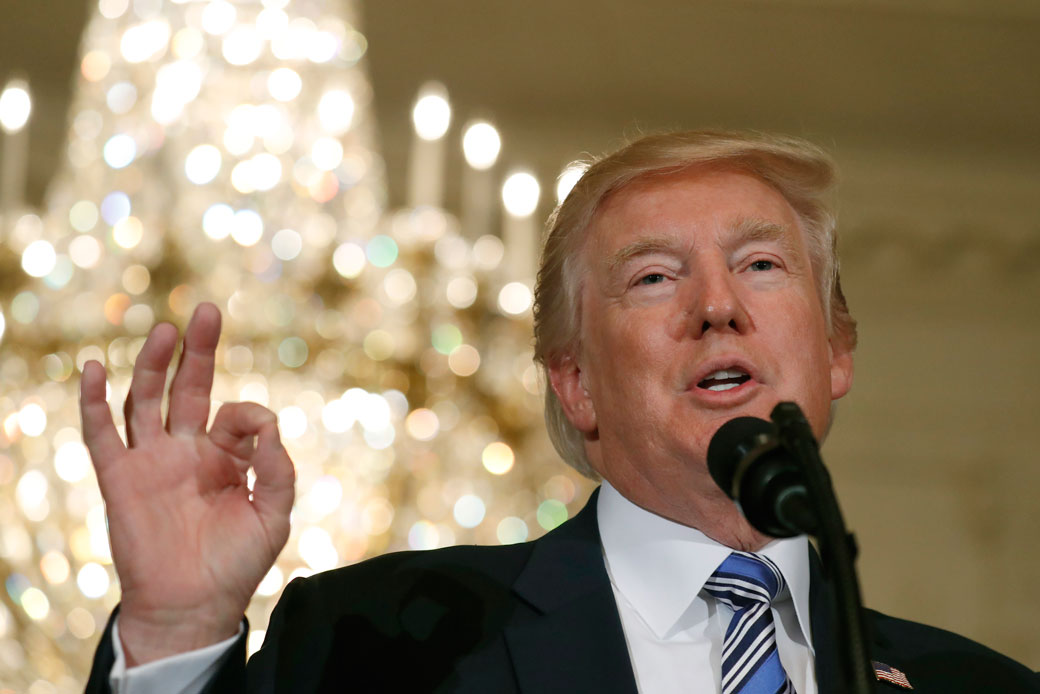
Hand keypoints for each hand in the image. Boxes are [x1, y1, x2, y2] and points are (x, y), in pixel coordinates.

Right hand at [80, 303, 294, 664]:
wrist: (194, 606)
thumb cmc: (237, 563)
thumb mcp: (274, 515)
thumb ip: (279, 470)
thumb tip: (270, 425)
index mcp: (226, 457)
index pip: (236, 415)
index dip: (251, 416)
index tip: (261, 431)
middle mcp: (187, 451)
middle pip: (188, 388)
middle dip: (197, 350)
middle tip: (206, 311)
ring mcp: (152, 461)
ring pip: (146, 401)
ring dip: (151, 365)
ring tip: (164, 330)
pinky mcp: (121, 480)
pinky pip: (102, 435)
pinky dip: (94, 403)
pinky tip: (93, 369)